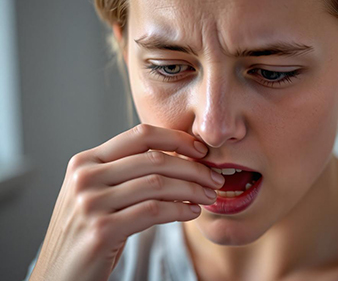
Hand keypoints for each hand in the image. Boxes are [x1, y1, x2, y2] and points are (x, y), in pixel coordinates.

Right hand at [29, 124, 223, 280]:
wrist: (58, 275)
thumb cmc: (85, 232)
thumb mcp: (96, 193)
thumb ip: (124, 172)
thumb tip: (176, 157)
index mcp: (86, 161)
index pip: (140, 135)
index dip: (177, 139)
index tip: (201, 150)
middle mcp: (86, 176)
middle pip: (154, 159)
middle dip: (193, 167)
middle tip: (214, 177)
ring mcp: (91, 203)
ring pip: (158, 184)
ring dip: (192, 189)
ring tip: (209, 196)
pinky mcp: (102, 230)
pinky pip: (154, 211)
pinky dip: (180, 210)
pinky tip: (192, 212)